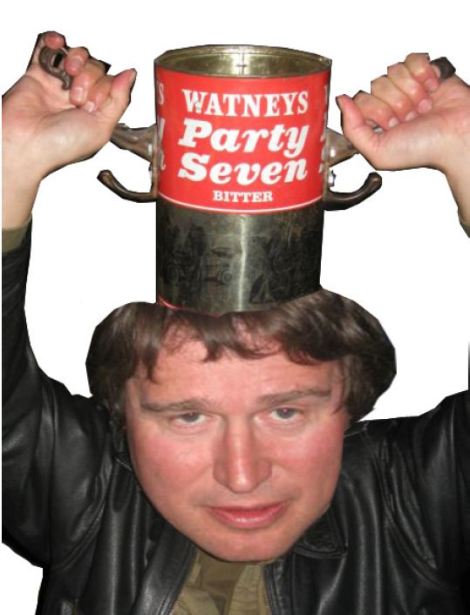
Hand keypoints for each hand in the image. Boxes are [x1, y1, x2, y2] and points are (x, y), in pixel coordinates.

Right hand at [2, 32, 135, 227]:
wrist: (24, 143)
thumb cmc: (59, 147)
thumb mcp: (102, 128)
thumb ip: (119, 101)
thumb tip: (130, 75)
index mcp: (96, 116)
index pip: (112, 85)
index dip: (107, 88)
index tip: (95, 104)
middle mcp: (78, 101)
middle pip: (97, 69)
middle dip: (91, 78)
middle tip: (78, 98)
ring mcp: (59, 87)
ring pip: (78, 57)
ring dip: (77, 61)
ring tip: (68, 76)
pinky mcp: (38, 75)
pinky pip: (49, 48)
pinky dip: (56, 40)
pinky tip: (59, 45)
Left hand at [336, 53, 469, 225]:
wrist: (458, 137)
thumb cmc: (423, 150)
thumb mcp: (378, 152)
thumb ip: (352, 130)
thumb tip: (341, 101)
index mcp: (375, 123)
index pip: (360, 99)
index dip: (376, 110)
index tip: (390, 125)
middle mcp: (389, 104)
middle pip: (377, 84)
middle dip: (396, 103)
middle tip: (410, 118)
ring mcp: (407, 87)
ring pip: (394, 70)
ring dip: (411, 91)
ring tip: (423, 108)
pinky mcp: (425, 72)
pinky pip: (413, 59)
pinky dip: (424, 74)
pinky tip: (431, 90)